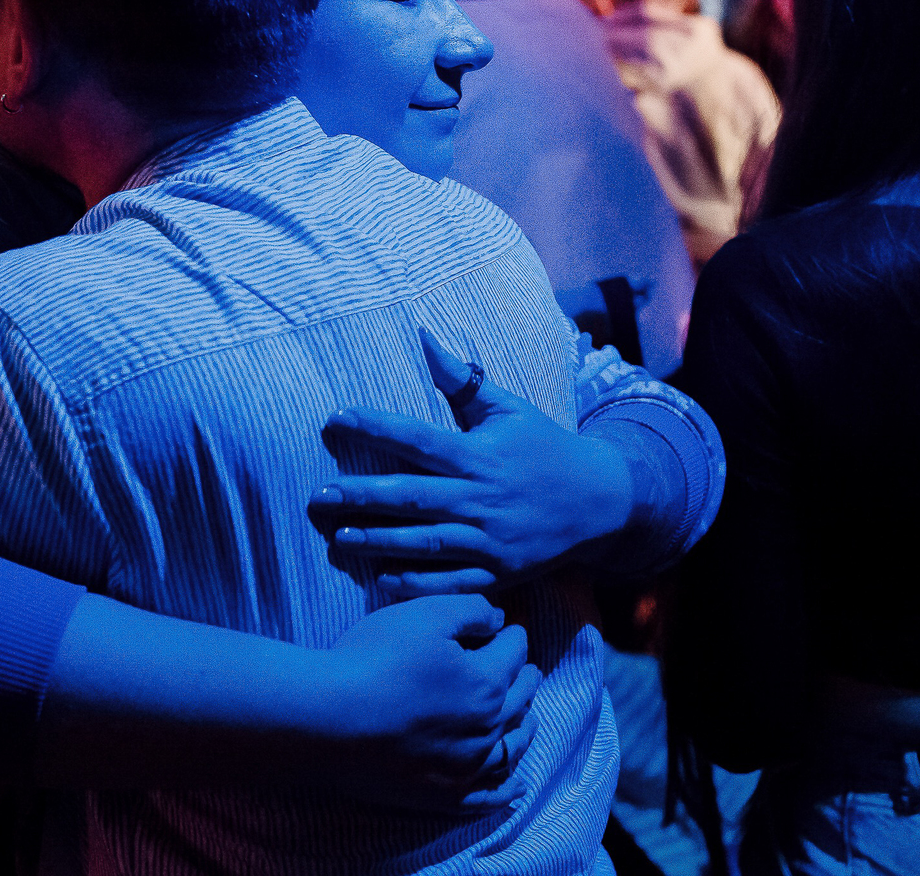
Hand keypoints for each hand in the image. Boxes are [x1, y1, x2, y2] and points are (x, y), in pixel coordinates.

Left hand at [312, 330, 632, 596]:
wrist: (600, 502)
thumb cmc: (545, 449)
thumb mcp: (509, 410)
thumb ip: (463, 381)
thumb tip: (425, 336)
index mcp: (480, 456)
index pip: (420, 439)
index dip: (377, 427)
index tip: (336, 418)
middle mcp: (482, 498)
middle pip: (414, 497)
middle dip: (364, 496)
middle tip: (319, 497)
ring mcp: (491, 540)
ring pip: (426, 543)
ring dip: (380, 541)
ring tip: (339, 538)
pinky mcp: (499, 572)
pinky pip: (452, 581)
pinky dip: (418, 582)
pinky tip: (382, 578)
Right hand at [319, 593, 541, 810]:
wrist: (327, 718)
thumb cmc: (374, 659)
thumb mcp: (426, 614)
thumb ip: (472, 611)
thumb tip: (499, 620)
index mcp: (488, 683)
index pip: (514, 652)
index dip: (512, 634)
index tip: (508, 628)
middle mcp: (487, 729)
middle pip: (520, 699)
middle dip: (525, 677)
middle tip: (525, 667)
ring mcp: (466, 768)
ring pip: (512, 747)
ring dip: (525, 726)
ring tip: (527, 716)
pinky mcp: (443, 796)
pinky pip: (488, 797)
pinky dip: (508, 789)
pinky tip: (518, 785)